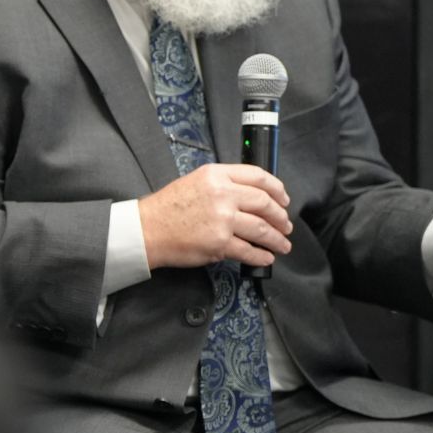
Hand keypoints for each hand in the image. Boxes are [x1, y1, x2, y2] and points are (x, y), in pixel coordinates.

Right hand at [139, 163, 292, 270]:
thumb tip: (251, 197)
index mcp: (216, 175)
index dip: (277, 189)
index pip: (258, 177)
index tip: (283, 199)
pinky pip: (249, 251)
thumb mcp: (194, 181)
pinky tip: (266, 257)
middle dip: (280, 217)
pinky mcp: (220, 243)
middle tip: (285, 226)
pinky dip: (261, 256)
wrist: (146, 229)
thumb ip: (222, 184)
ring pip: (262, 229)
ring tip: (282, 245)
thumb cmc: (166, 208)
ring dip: (276, 239)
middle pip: (265, 204)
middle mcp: (222, 194)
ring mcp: (222, 220)